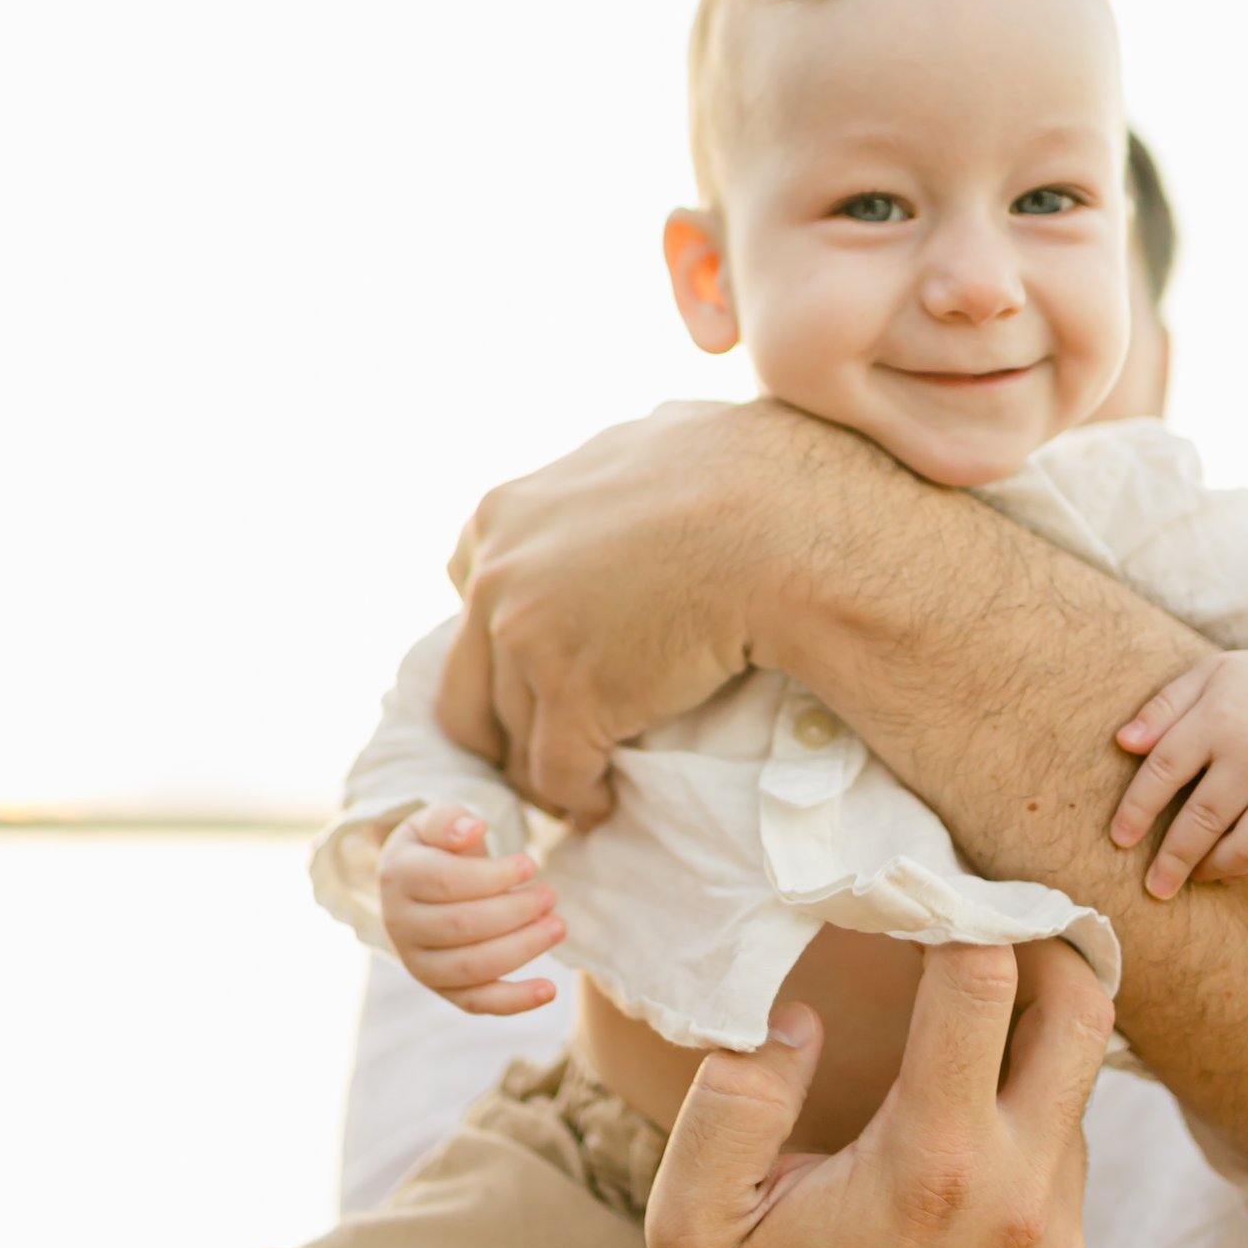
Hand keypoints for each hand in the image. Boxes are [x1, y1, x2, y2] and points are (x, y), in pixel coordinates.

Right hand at [376, 802, 563, 1014]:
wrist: (415, 885)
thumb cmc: (436, 847)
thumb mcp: (435, 821)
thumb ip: (449, 820)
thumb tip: (473, 830)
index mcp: (398, 877)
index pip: (448, 882)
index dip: (494, 876)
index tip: (531, 864)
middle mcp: (399, 925)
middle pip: (462, 926)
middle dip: (514, 912)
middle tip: (550, 896)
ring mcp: (417, 962)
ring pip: (471, 967)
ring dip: (521, 949)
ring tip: (557, 926)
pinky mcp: (439, 988)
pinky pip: (476, 1003)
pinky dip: (514, 1001)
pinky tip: (550, 990)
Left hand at [435, 401, 815, 825]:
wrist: (779, 523)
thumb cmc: (739, 472)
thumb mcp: (640, 444)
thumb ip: (604, 474)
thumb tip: (626, 454)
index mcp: (502, 515)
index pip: (469, 599)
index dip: (499, 648)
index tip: (534, 675)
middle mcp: (498, 576)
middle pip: (468, 681)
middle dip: (498, 727)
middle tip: (536, 754)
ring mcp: (527, 639)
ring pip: (513, 735)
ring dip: (542, 769)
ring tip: (577, 787)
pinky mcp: (574, 696)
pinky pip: (559, 771)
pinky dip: (579, 795)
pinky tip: (604, 803)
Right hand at [644, 940, 1111, 1247]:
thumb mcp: (698, 1220)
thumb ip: (733, 1105)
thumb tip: (799, 1015)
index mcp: (932, 1161)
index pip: (985, 980)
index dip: (952, 908)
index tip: (911, 886)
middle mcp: (1017, 1191)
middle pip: (1084, 1011)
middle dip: (1039, 941)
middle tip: (978, 912)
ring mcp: (1052, 1229)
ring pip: (1079, 1079)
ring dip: (1030, 1027)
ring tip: (959, 999)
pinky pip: (1067, 1141)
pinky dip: (1028, 1094)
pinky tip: (963, 1090)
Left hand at [1107, 639, 1247, 897]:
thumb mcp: (1210, 674)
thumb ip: (1163, 707)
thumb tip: (1123, 743)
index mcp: (1222, 717)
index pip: (1165, 770)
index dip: (1137, 809)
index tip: (1119, 839)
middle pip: (1204, 817)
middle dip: (1173, 857)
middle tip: (1153, 886)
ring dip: (1215, 870)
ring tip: (1193, 877)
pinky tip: (1233, 870)